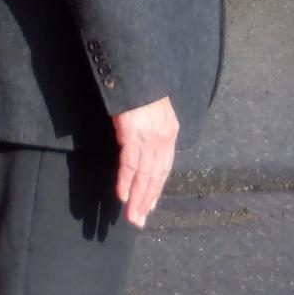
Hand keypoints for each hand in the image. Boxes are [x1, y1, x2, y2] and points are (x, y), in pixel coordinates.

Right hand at [112, 96, 178, 228]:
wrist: (138, 73)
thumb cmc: (143, 92)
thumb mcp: (154, 115)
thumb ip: (152, 134)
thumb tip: (145, 152)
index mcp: (170, 133)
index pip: (164, 167)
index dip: (156, 187)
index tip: (149, 205)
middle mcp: (164, 138)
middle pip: (156, 175)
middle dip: (147, 200)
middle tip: (138, 221)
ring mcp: (150, 138)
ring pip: (145, 175)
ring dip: (137, 198)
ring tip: (131, 217)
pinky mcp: (134, 135)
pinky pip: (130, 164)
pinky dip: (127, 182)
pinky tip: (123, 196)